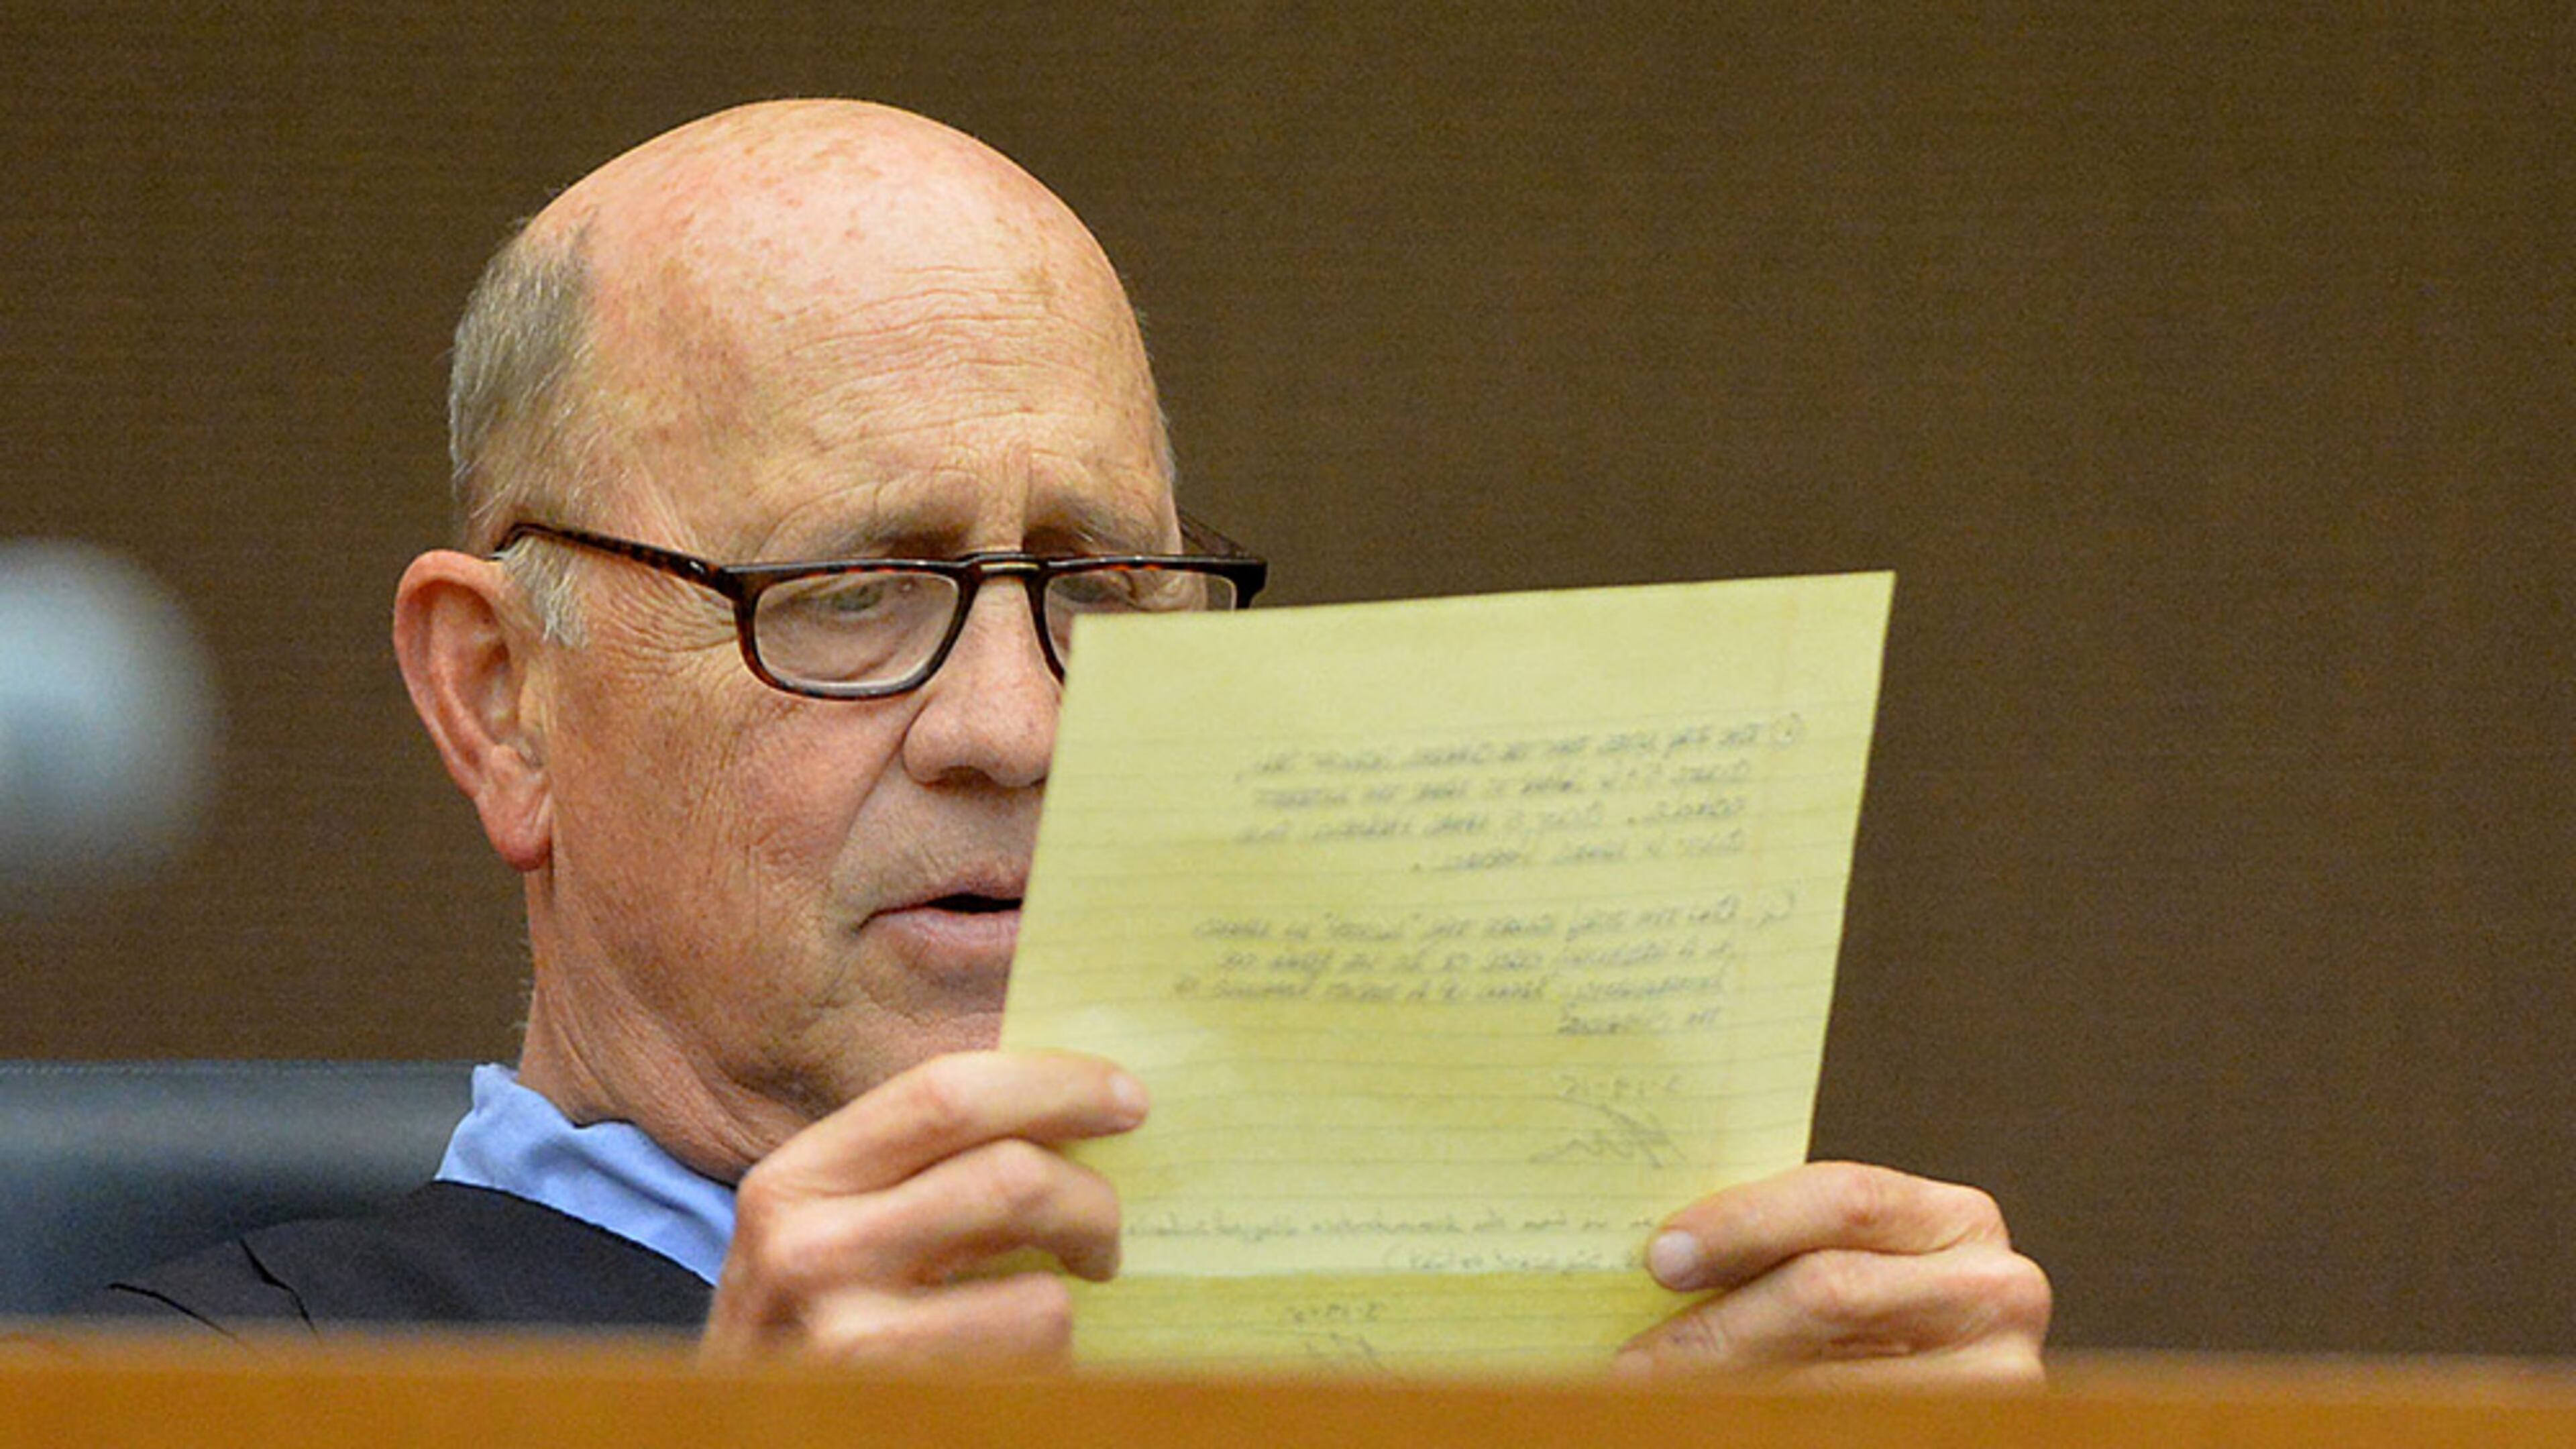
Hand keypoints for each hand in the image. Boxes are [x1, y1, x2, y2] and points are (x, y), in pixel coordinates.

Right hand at [702, 1050, 1146, 1369]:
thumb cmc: (814, 1319)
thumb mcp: (834, 1222)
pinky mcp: (901, 1409)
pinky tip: (1025, 1355)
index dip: (1052, 1085)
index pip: (945, 1095)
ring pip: (1041, 1291)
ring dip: (1077, 1286)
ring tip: (1068, 1289)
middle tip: (1105, 1226)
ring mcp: (849, 1346)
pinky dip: (1055, 1354)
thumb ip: (919, 1159)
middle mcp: (808, 1252)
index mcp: (796, 1180)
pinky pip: (1032, 1368)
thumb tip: (1067, 1097)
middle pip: (1010, 1179)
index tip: (1126, 1097)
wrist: (747, 1434)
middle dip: (1092, 1198)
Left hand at [1617, 1161, 2049, 1385]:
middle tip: (1633, 1358)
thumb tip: (1660, 1249)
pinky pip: (1843, 1424)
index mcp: (1961, 1221)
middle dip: (1717, 1324)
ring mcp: (1996, 1378)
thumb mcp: (1850, 1264)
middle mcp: (1998, 1292)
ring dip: (1723, 1389)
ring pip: (1827, 1380)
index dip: (1745, 1223)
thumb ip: (1785, 1245)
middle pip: (1827, 1291)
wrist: (1931, 1403)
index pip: (1845, 1200)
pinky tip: (1709, 1419)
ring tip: (1652, 1392)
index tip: (1661, 1256)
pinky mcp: (1975, 1432)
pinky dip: (1759, 1421)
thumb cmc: (1872, 1323)